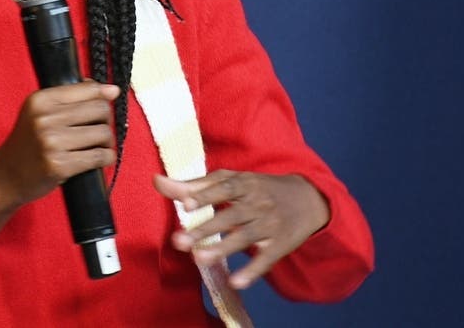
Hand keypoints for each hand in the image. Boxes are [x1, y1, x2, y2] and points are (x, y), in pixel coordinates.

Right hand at [0, 81, 118, 209]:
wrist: (6, 176)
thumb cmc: (28, 143)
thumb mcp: (40, 112)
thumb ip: (72, 98)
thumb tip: (112, 90)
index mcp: (40, 99)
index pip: (88, 89)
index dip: (102, 97)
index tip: (104, 104)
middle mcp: (45, 118)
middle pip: (99, 110)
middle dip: (105, 120)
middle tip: (98, 130)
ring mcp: (52, 142)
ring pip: (103, 133)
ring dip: (107, 141)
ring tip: (97, 145)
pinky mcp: (60, 165)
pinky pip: (99, 156)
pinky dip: (105, 158)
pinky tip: (99, 159)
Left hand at [153, 170, 329, 289]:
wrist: (307, 199)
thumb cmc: (258, 188)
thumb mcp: (231, 180)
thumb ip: (195, 185)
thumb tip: (156, 181)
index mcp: (244, 183)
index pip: (223, 188)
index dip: (205, 196)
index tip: (186, 204)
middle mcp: (257, 203)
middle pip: (230, 216)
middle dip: (205, 229)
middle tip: (180, 241)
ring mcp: (269, 225)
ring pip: (245, 237)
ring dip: (223, 248)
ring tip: (199, 259)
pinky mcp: (280, 246)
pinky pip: (266, 260)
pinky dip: (252, 271)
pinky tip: (236, 282)